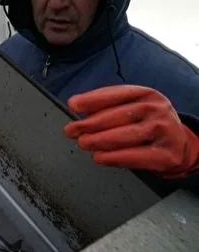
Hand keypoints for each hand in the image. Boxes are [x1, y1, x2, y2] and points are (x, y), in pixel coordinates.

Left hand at [63, 85, 198, 178]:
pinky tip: (99, 157)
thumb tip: (79, 110)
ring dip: (99, 140)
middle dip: (90, 123)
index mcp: (146, 94)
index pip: (116, 94)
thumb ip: (108, 107)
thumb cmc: (147, 124)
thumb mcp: (133, 108)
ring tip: (83, 142)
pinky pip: (136, 156)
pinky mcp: (167, 154)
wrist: (179, 145)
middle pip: (118, 115)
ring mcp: (164, 131)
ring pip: (125, 135)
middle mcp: (157, 109)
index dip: (93, 99)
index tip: (73, 104)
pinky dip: (114, 157)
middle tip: (71, 130)